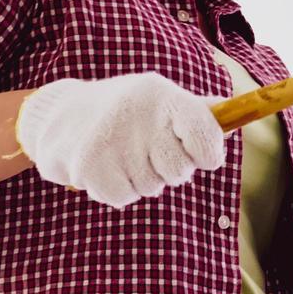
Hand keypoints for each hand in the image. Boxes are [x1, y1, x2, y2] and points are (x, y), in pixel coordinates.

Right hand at [16, 72, 225, 207]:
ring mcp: (112, 140)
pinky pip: (124, 198)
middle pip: (179, 171)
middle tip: (147, 151)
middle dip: (167, 169)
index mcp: (162, 95)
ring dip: (139, 179)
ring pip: (151, 187)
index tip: (201, 156)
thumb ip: (195, 111)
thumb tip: (234, 112)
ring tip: (120, 155)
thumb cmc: (124, 110)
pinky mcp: (89, 166)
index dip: (208, 153)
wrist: (59, 115)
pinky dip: (117, 190)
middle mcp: (138, 113)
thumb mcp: (158, 98)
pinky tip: (104, 168)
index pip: (206, 134)